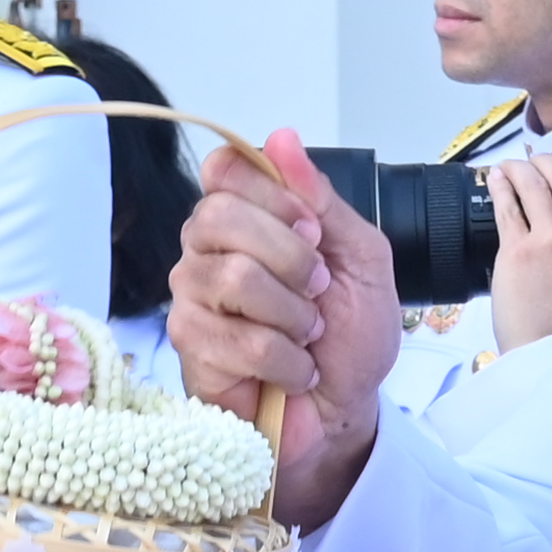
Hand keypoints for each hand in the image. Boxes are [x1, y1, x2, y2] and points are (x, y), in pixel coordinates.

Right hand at [166, 133, 402, 527]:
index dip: (271, 195)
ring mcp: (191, 298)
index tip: (313, 231)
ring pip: (231, 277)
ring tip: (308, 336)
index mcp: (249, 217)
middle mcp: (208, 249)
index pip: (225, 169)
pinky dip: (286, 359)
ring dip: (293, 315)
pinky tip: (293, 371)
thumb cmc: (350, 338)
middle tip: (317, 290)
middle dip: (290, 258)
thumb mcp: (362, 258)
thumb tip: (282, 138)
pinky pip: (236, 337)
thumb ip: (324, 200)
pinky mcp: (189, 348)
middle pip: (219, 216)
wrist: (345, 413)